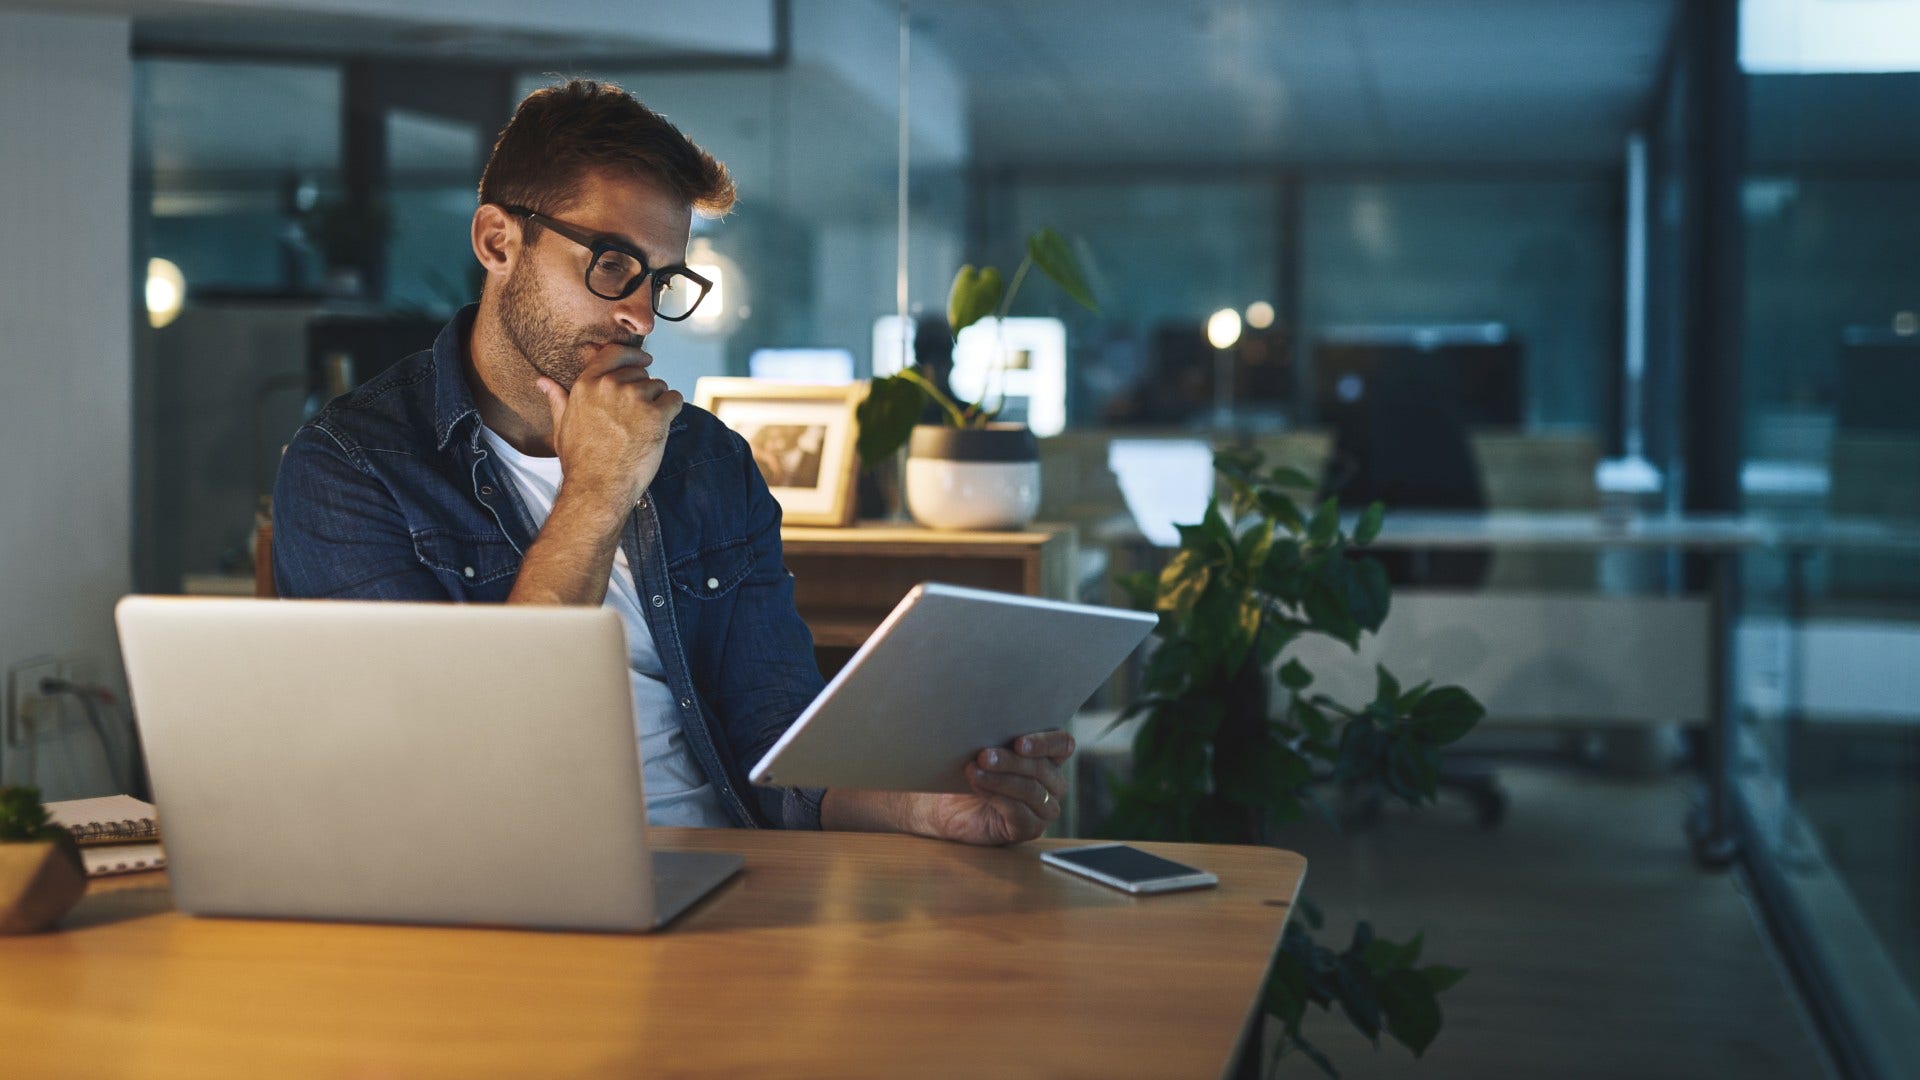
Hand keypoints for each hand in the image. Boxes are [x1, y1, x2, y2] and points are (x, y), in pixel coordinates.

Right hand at [536, 346, 681, 507]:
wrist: (597, 488)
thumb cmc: (580, 460)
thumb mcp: (562, 425)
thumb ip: (558, 398)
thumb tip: (541, 381)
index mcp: (587, 383)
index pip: (615, 352)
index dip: (633, 355)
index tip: (645, 360)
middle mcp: (610, 385)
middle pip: (641, 373)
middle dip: (644, 390)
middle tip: (635, 418)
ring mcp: (634, 398)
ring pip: (659, 386)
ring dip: (657, 402)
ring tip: (643, 428)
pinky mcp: (656, 414)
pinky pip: (674, 399)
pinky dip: (672, 410)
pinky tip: (660, 428)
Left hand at [920, 730, 1073, 845]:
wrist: (948, 806)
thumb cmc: (971, 770)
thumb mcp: (984, 749)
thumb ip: (996, 738)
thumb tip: (990, 723)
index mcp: (1049, 756)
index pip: (1063, 744)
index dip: (1046, 742)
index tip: (1018, 743)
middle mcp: (1053, 782)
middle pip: (1042, 768)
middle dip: (1011, 761)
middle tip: (984, 755)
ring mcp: (1045, 808)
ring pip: (1030, 790)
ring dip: (1000, 779)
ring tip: (974, 771)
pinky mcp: (1030, 828)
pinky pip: (1020, 813)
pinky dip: (997, 797)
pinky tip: (978, 787)